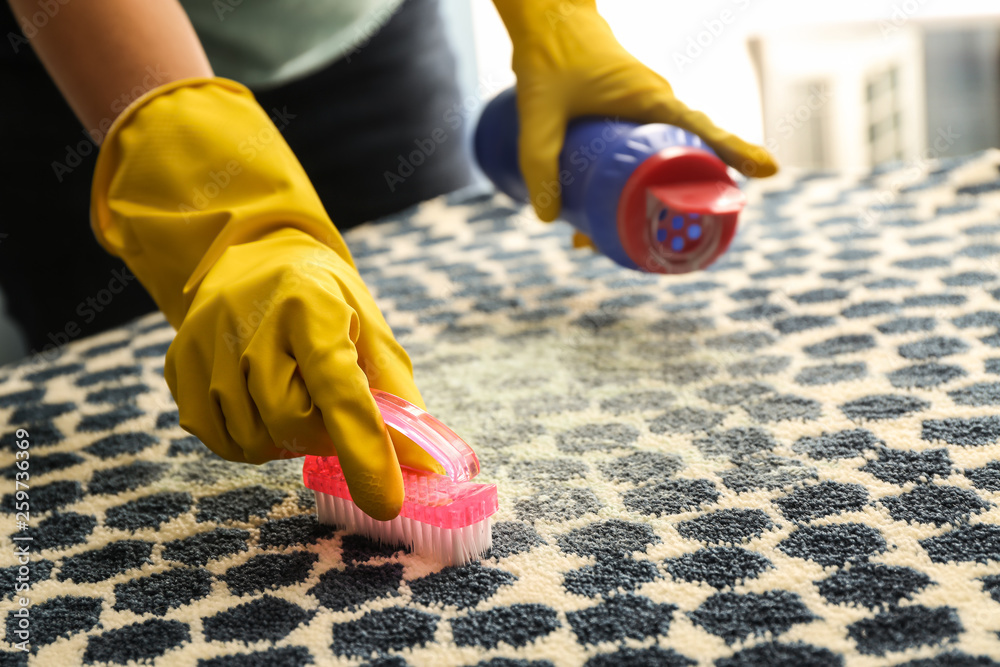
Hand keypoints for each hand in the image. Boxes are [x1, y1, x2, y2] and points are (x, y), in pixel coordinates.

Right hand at [90, 78, 440, 519]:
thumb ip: (396, 398)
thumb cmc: (326, 299)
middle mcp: (252, 321)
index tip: (386, 502)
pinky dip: (248, 440)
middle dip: (321, 438)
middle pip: (289, 421)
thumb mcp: (371, 331)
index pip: (339, 391)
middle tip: (334, 421)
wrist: (254, 257)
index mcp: (312, 307)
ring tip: (297, 401)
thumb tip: (424, 467)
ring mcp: (206, 344)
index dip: (364, 451)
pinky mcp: (179, 365)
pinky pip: (216, 438)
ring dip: (285, 440)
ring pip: (251, 438)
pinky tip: (262, 407)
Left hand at [493, 0, 777, 221]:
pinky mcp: (627, 118)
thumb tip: (550, 218)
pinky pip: (641, 156)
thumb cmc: (549, 54)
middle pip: (683, 159)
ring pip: (658, 163)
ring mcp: (644, 114)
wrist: (547, 18)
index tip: (767, 171)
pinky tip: (592, 213)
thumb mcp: (538, 111)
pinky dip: (627, 185)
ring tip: (597, 240)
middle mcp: (657, 106)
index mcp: (652, 98)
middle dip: (675, 202)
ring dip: (642, 200)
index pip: (703, 128)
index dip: (735, 150)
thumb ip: (539, 161)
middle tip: (651, 242)